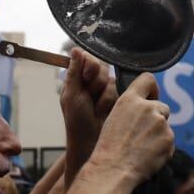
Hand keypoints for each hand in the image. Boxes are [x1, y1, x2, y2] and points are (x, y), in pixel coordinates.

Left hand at [60, 50, 115, 174]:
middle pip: (102, 67)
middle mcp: (94, 81)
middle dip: (96, 83)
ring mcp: (108, 90)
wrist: (92, 144)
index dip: (90, 67)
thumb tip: (75, 49)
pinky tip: (107, 112)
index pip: (89, 58)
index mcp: (79, 78)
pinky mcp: (120, 99)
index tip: (86, 80)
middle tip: (90, 99)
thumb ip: (74, 72)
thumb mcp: (71, 96)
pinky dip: (113, 102)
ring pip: (112, 80)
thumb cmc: (77, 122)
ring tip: (97, 110)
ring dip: (104, 96)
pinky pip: (122, 91)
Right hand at [86, 72, 173, 183]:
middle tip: (141, 135)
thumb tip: (144, 108)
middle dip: (156, 119)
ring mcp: (161, 124)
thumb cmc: (108, 148)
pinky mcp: (169, 140)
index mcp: (130, 100)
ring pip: (165, 127)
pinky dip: (161, 149)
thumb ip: (131, 109)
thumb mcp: (113, 117)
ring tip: (140, 148)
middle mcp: (148, 108)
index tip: (151, 97)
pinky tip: (146, 156)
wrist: (113, 169)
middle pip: (162, 107)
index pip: (148, 79)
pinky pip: (169, 142)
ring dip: (158, 135)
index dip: (152, 89)